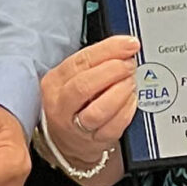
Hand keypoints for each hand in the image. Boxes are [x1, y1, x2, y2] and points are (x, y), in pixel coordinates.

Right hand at [37, 36, 139, 182]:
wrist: (67, 140)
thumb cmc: (74, 102)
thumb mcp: (73, 77)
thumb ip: (95, 61)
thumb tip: (124, 47)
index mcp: (55, 81)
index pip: (81, 60)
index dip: (109, 49)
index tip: (130, 44)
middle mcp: (61, 104)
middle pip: (85, 85)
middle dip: (114, 71)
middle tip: (130, 65)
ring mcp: (75, 126)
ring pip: (98, 110)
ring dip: (120, 92)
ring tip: (131, 82)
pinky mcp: (93, 141)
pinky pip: (113, 127)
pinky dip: (126, 111)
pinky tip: (131, 100)